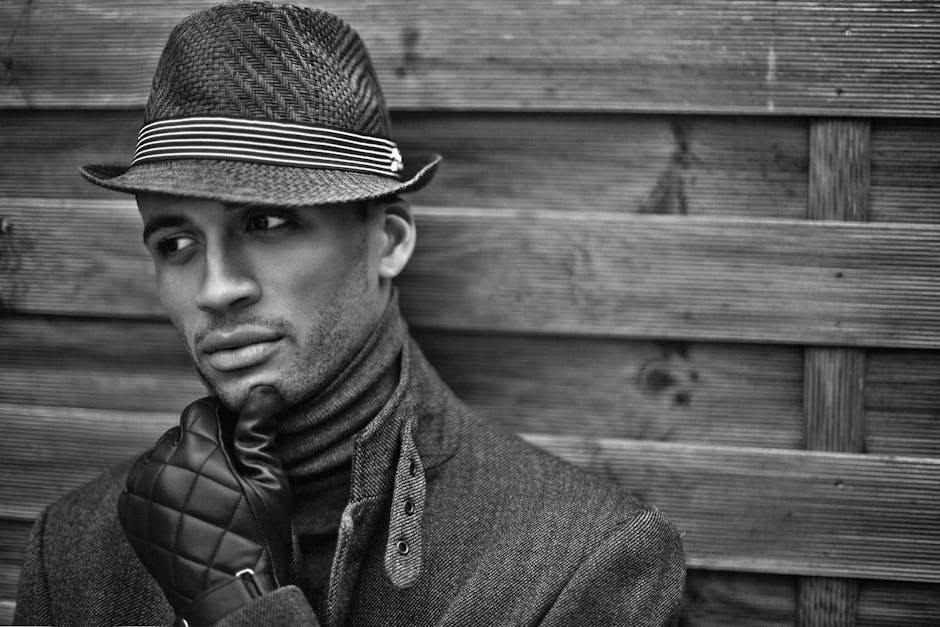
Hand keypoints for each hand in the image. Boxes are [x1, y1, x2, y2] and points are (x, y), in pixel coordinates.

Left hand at [118, 386, 291, 625]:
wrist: (228, 592)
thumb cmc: (257, 534)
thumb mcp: (268, 480)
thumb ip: (258, 431)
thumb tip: (264, 390)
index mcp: (196, 452)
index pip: (199, 409)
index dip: (219, 414)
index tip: (233, 428)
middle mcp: (160, 467)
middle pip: (178, 434)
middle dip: (200, 441)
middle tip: (225, 466)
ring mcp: (139, 492)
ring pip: (157, 457)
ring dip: (177, 463)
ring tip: (204, 488)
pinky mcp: (129, 515)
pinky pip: (141, 483)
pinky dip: (159, 486)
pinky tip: (184, 504)